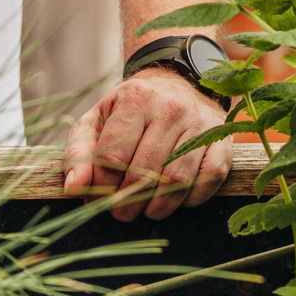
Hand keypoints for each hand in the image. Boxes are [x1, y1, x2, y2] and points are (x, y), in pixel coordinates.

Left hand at [62, 71, 232, 222]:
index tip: (97, 199)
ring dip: (157, 207)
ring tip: (146, 211)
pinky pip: (208, 179)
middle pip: (144, 173)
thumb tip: (74, 189)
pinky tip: (176, 200)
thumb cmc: (130, 109)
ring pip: (176, 180)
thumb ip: (79, 153)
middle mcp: (170, 108)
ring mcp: (200, 124)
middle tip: (121, 213)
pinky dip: (190, 199)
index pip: (112, 158)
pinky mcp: (222, 140)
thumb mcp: (97, 120)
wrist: (178, 82)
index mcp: (135, 99)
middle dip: (127, 203)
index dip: (101, 187)